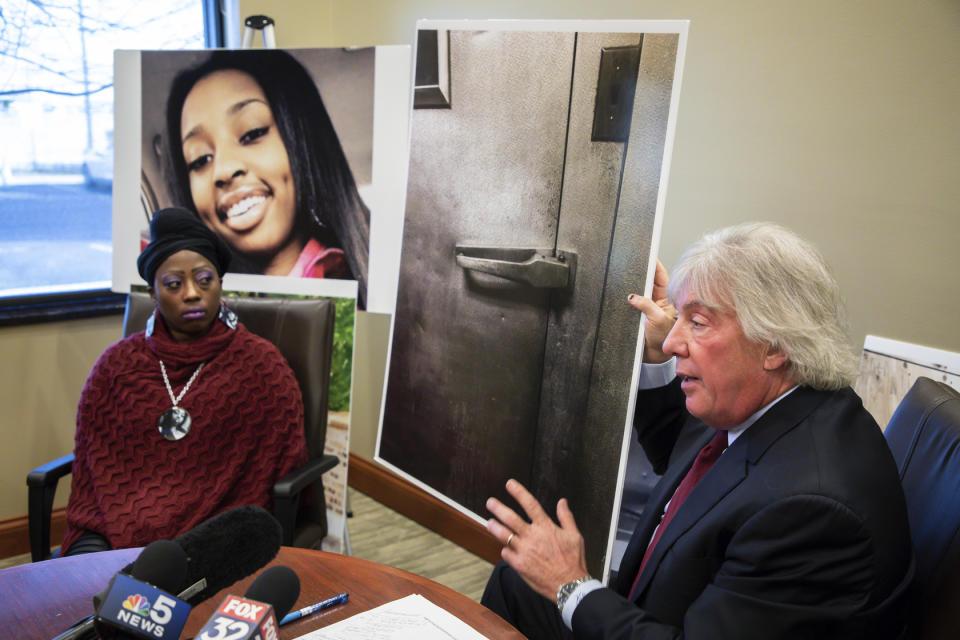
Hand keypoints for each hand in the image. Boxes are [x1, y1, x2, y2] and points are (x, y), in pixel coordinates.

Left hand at [485, 479, 588, 600]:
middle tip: (490, 502)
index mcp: (546, 527)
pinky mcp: (519, 565)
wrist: (569, 585)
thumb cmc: (573, 561)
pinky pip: (506, 553)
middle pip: (510, 518)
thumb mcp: (575, 535)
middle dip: (498, 508)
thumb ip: (566, 517)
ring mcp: (524, 550)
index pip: (530, 504)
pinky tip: (506, 549)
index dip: (518, 492)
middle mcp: (532, 536)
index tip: (509, 484)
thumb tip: (562, 501)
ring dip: (494, 527)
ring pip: (503, 535)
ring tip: (489, 522)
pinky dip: (506, 550)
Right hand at [628, 259, 675, 363]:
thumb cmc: (662, 338)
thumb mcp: (658, 319)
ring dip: (630, 285)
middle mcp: (653, 299)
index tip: (648, 254)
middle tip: (631, 261)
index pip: (660, 276)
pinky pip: (628, 302)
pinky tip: (617, 291)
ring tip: (622, 273)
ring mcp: (643, 306)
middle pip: (646, 280)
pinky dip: (622, 298)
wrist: (653, 355)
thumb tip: (632, 296)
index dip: (654, 265)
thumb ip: (647, 306)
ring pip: (635, 290)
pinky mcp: (633, 313)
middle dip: (639, 272)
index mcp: (664, 298)